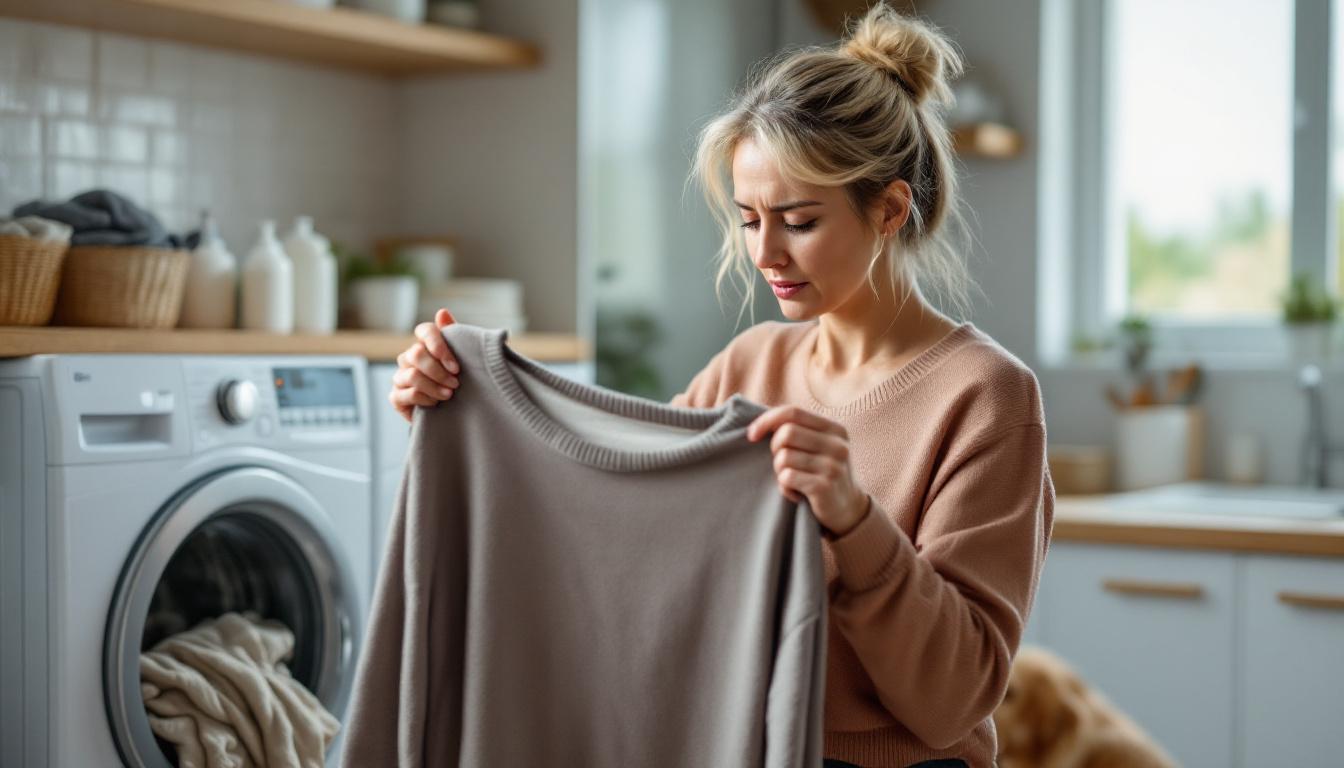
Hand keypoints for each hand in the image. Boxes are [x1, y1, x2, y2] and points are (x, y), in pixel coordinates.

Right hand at [389, 309, 460, 422]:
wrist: (455, 412)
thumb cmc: (457, 381)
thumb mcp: (462, 358)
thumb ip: (454, 334)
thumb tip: (442, 312)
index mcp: (424, 343)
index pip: (425, 330)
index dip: (439, 346)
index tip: (455, 366)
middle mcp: (408, 357)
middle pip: (416, 354)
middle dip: (438, 371)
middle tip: (455, 383)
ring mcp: (400, 377)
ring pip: (412, 376)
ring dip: (434, 387)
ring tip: (449, 394)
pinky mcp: (396, 397)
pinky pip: (407, 394)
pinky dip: (425, 399)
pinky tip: (436, 404)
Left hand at [746, 405, 870, 536]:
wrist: (848, 509)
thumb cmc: (823, 473)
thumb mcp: (819, 447)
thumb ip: (798, 430)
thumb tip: (758, 421)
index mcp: (834, 429)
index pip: (792, 412)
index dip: (767, 420)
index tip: (752, 435)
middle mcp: (837, 444)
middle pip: (786, 433)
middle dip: (775, 449)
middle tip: (783, 464)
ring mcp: (833, 465)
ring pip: (783, 457)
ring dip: (779, 472)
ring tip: (793, 481)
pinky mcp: (824, 486)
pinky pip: (786, 478)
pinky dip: (784, 488)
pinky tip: (796, 493)